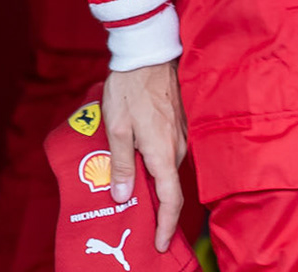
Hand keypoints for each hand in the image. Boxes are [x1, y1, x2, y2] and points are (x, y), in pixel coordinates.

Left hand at [101, 61, 186, 252]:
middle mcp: (177, 148)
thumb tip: (123, 196)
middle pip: (169, 187)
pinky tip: (139, 161)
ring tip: (133, 191)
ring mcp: (181, 136)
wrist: (147, 54)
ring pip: (168, 169)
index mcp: (163, 153)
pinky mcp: (178, 126)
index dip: (166, 225)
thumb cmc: (129, 88)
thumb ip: (121, 163)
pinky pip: (169, 154)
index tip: (159, 243)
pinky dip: (157, 164)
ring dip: (154, 182)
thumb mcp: (116, 127)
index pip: (170, 200)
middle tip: (139, 220)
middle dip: (157, 207)